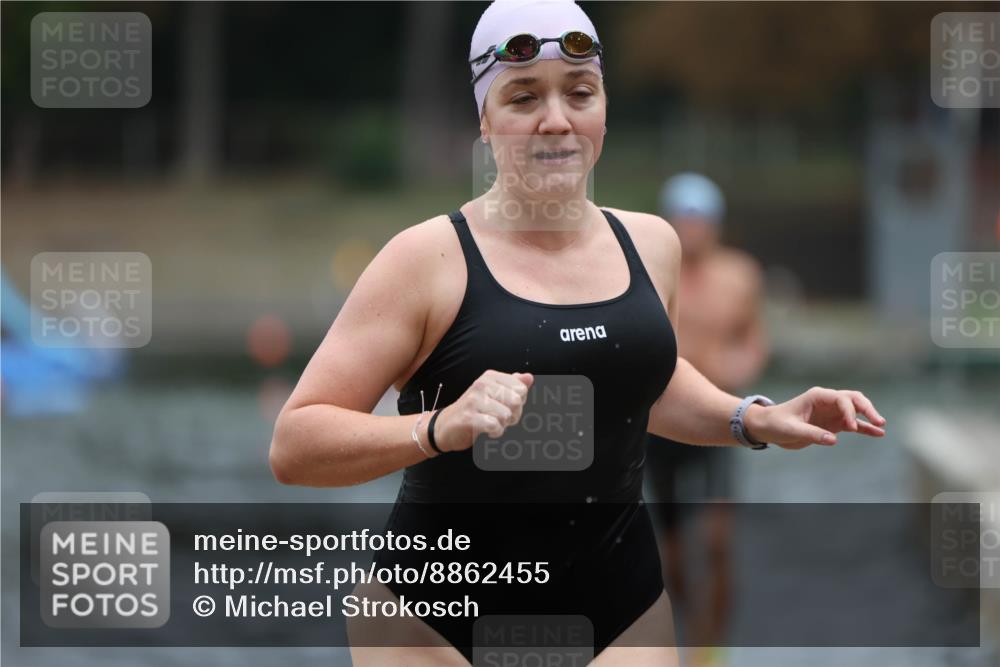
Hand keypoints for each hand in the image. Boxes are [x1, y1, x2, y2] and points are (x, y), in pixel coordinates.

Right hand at [432, 370, 533, 452]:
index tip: (506, 407)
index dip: (519, 403)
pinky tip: (488, 431)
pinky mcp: (469, 417)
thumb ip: (512, 385)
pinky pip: (494, 425)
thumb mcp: (493, 394)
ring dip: (503, 425)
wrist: (445, 426)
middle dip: (513, 415)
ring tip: (492, 424)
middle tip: (500, 418)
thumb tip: (529, 377)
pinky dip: (495, 432)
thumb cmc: (474, 410)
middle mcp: (481, 384)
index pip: (521, 389)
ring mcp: (474, 400)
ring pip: (506, 415)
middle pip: (516, 402)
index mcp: (490, 377)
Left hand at [743, 386, 885, 449]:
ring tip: (881, 426)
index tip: (849, 427)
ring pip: (856, 410)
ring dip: (868, 416)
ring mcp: (831, 412)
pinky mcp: (832, 424)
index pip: (841, 399)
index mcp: (817, 396)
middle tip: (879, 421)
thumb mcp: (791, 430)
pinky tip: (877, 433)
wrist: (768, 427)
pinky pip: (853, 424)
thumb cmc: (776, 424)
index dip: (849, 411)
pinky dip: (864, 428)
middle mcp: (827, 401)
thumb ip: (812, 433)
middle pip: (853, 399)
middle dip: (867, 408)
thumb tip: (833, 439)